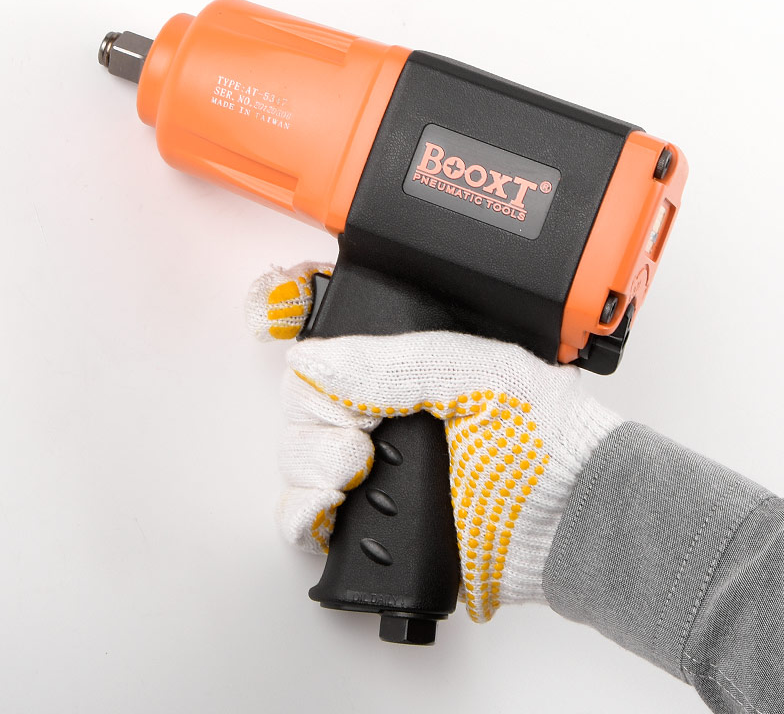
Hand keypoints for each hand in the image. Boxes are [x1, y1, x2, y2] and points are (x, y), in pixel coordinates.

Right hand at [247, 262, 620, 621]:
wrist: (570, 524)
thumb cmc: (546, 440)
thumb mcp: (479, 376)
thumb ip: (396, 363)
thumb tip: (312, 358)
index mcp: (409, 365)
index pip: (332, 341)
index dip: (300, 332)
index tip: (277, 323)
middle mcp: (386, 410)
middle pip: (303, 401)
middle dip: (315, 417)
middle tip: (359, 433)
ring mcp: (376, 465)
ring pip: (297, 455)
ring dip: (310, 463)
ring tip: (357, 470)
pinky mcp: (372, 518)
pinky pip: (305, 513)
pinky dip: (299, 510)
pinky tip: (324, 504)